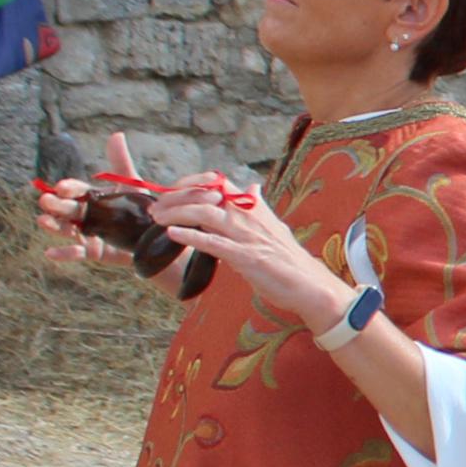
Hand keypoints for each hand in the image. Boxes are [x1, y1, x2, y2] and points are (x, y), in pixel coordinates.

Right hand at [31, 129, 155, 265]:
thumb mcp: (132, 185)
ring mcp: (87, 234)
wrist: (156, 237)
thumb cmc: (141, 209)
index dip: (70, 188)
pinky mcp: (94, 252)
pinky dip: (63, 254)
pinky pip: (76, 253)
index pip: (77, 190)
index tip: (64, 186)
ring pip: (66, 229)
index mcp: (92, 197)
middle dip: (56, 205)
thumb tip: (116, 135)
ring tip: (43, 221)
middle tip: (47, 200)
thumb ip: (121, 163)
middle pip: (67, 209)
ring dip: (54, 226)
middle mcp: (86, 214)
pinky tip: (50, 253)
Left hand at [146, 172, 346, 327]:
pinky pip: (212, 242)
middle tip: (155, 207)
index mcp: (253, 207)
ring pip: (204, 213)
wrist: (310, 285)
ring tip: (157, 218)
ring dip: (176, 213)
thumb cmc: (289, 259)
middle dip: (175, 197)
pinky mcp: (245, 257)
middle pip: (204, 193)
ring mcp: (246, 235)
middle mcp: (248, 215)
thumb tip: (253, 187)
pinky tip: (172, 234)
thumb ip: (258, 207)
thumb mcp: (273, 226)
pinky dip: (190, 236)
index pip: (217, 181)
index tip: (172, 190)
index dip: (190, 182)